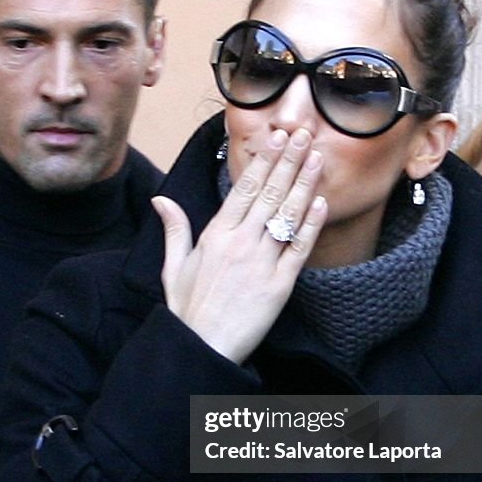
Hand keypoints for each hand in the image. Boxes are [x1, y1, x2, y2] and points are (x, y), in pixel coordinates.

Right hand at [152, 128, 326, 362]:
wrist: (202, 347)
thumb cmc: (188, 309)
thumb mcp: (173, 267)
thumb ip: (175, 229)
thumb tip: (161, 200)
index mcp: (216, 234)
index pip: (244, 188)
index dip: (264, 161)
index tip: (277, 138)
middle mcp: (241, 242)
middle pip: (270, 194)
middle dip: (288, 161)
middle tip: (304, 134)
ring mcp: (262, 262)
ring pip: (287, 215)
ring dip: (304, 184)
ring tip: (317, 158)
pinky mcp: (280, 285)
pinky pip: (299, 249)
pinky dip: (311, 226)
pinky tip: (320, 203)